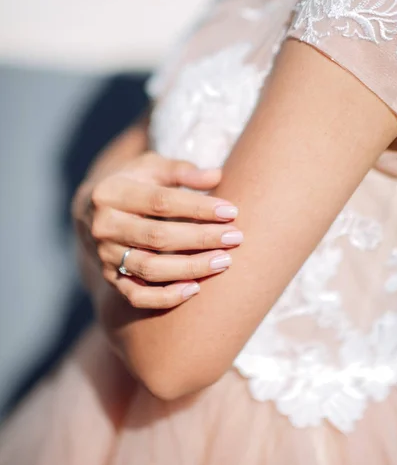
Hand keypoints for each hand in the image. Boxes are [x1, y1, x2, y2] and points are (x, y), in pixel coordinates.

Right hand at [73, 151, 242, 308]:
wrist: (92, 212)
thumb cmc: (133, 184)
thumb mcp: (150, 167)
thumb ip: (181, 171)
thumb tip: (216, 176)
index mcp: (111, 193)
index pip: (161, 202)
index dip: (198, 207)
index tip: (231, 211)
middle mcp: (104, 226)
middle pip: (158, 237)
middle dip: (201, 238)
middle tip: (235, 237)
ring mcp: (104, 255)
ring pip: (150, 269)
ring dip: (190, 268)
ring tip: (224, 261)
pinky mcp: (110, 278)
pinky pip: (137, 296)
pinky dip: (165, 297)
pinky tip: (195, 289)